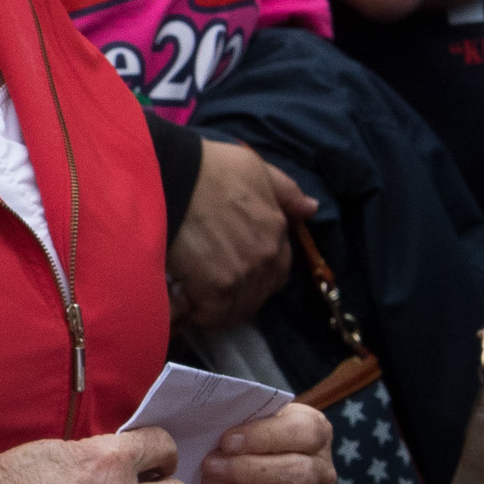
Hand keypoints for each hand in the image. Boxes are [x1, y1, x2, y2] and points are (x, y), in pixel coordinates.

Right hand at [170, 138, 312, 328]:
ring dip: (219, 307)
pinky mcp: (214, 290)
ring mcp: (241, 276)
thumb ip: (285, 191)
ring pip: (236, 308)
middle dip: (240, 294)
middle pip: (259, 293)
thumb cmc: (209, 168)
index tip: (235, 269)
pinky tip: (186, 303)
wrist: (172, 177)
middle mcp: (265, 258)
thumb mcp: (254, 168)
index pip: (280, 269)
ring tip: (197, 299)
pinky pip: (212, 316)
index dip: (258, 273)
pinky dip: (199, 314)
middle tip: (212, 286)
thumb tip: (312, 209)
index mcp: (276, 231)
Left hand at [180, 402, 335, 483]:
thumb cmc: (223, 449)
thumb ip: (230, 412)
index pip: (307, 432)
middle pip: (300, 472)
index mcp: (314, 433)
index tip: (227, 440)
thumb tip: (213, 408)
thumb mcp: (229, 424)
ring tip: (211, 483)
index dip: (266, 436)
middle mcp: (321, 473)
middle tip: (210, 464)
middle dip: (248, 469)